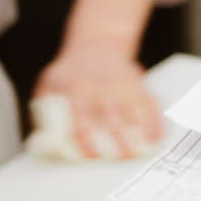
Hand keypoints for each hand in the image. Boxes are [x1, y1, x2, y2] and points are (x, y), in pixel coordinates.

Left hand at [33, 45, 161, 159]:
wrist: (97, 43)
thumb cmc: (72, 70)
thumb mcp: (50, 81)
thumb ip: (45, 108)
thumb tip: (42, 137)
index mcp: (77, 87)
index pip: (81, 115)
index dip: (86, 137)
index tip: (93, 154)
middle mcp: (102, 86)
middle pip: (112, 113)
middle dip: (120, 136)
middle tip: (125, 156)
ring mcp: (122, 84)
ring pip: (135, 107)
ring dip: (143, 128)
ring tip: (147, 148)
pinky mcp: (138, 84)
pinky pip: (150, 101)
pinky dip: (156, 119)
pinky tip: (158, 135)